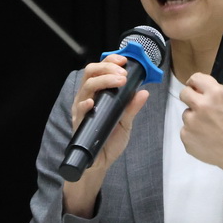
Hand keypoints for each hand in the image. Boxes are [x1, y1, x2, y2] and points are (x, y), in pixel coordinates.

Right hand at [63, 54, 148, 215]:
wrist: (101, 162)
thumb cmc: (110, 140)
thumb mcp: (126, 122)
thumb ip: (133, 107)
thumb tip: (143, 92)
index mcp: (98, 94)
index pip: (100, 70)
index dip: (110, 61)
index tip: (124, 60)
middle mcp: (88, 98)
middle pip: (90, 72)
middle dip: (107, 67)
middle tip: (122, 72)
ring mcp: (82, 110)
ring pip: (86, 86)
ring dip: (103, 80)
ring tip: (118, 81)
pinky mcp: (79, 123)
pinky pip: (79, 110)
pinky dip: (85, 104)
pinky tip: (93, 103)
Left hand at [179, 73, 222, 206]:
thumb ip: (213, 95)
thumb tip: (198, 90)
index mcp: (215, 94)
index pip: (195, 78)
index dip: (194, 83)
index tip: (194, 87)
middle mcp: (201, 105)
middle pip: (184, 94)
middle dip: (189, 98)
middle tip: (198, 107)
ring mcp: (191, 122)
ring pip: (186, 115)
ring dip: (194, 120)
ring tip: (209, 130)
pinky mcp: (186, 136)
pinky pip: (186, 131)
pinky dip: (193, 134)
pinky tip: (206, 139)